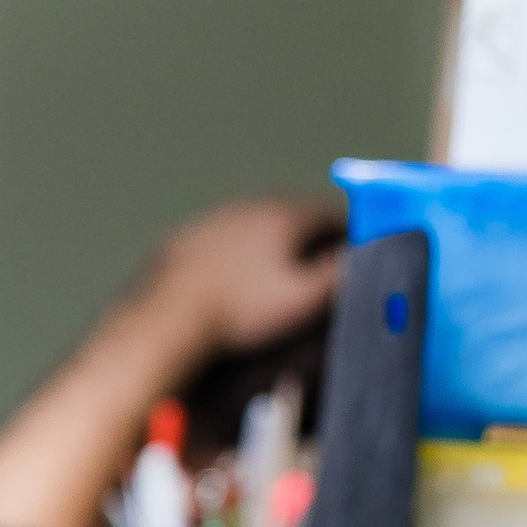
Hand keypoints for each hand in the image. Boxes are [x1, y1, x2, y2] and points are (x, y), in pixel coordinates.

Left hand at [141, 195, 344, 360]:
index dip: (346, 234)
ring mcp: (210, 221)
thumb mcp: (301, 299)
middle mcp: (246, 207)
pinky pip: (217, 243)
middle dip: (307, 237)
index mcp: (283, 215)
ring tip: (272, 275)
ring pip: (252, 226)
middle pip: (291, 215)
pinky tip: (230, 281)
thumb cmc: (235, 311)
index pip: (330, 213)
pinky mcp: (182, 240)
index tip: (351, 251)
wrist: (166, 319)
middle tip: (315, 263)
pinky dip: (230, 257)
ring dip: (267, 244)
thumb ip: (337, 275)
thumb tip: (360, 259)